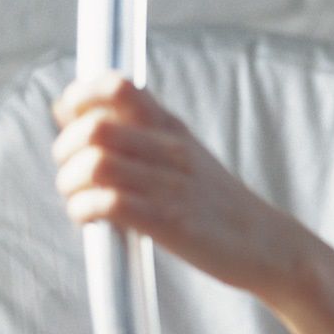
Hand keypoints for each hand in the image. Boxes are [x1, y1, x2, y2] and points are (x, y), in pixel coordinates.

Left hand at [51, 71, 299, 297]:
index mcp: (172, 128)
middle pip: (95, 128)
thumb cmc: (218, 206)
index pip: (117, 87)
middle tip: (72, 174)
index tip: (70, 122)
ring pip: (96, 164)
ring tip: (79, 199)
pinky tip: (91, 221)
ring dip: (72, 183)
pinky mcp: (170, 222)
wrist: (268, 246)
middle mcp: (171, 150)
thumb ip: (134, 133)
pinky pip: (109, 203)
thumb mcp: (184, 155)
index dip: (79, 99)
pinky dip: (85, 210)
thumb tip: (68, 111)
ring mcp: (171, 186)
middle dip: (65, 151)